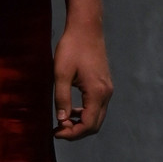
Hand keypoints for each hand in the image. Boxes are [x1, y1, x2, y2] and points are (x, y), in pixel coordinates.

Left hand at [53, 15, 111, 138]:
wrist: (86, 28)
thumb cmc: (72, 48)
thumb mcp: (61, 74)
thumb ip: (62, 98)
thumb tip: (61, 120)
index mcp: (97, 93)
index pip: (88, 125)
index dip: (72, 133)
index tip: (55, 132)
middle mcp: (106, 94)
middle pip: (95, 124)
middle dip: (76, 131)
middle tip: (57, 130)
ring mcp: (107, 89)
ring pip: (97, 117)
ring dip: (80, 123)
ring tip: (62, 122)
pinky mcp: (104, 84)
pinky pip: (97, 107)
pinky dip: (85, 113)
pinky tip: (71, 110)